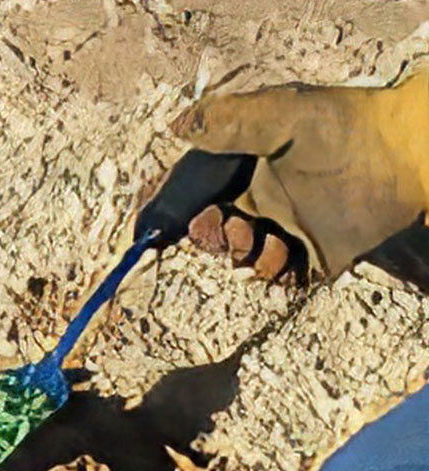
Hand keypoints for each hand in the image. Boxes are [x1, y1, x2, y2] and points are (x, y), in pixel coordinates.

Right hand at [136, 69, 428, 289]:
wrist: (405, 157)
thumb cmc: (344, 127)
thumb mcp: (279, 116)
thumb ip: (225, 124)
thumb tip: (172, 128)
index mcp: (247, 167)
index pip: (195, 192)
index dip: (168, 209)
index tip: (146, 226)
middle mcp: (262, 199)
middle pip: (211, 230)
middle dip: (205, 236)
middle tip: (217, 227)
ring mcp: (285, 229)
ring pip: (240, 257)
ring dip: (238, 253)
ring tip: (255, 238)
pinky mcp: (310, 256)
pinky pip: (275, 277)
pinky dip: (269, 271)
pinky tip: (282, 251)